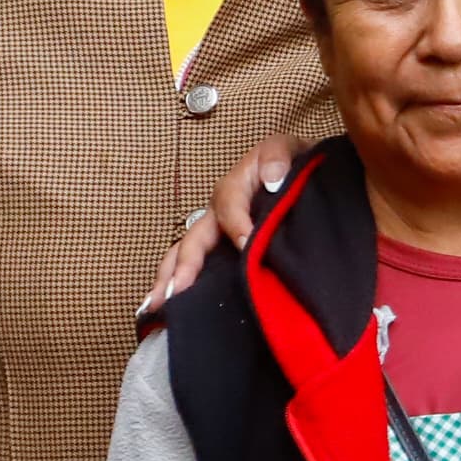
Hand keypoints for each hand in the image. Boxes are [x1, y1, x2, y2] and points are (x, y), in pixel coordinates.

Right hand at [141, 138, 298, 323]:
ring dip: (170, 281)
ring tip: (156, 308)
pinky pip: (203, 271)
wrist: (304, 177)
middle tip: (169, 294)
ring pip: (187, 258)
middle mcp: (218, 216)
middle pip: (193, 241)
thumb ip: (278, 157)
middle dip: (180, 267)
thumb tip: (272, 180)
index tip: (246, 244)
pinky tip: (172, 311)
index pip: (227, 208)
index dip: (236, 224)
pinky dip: (186, 291)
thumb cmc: (290, 164)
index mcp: (233, 191)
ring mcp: (218, 236)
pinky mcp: (226, 254)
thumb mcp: (286, 149)